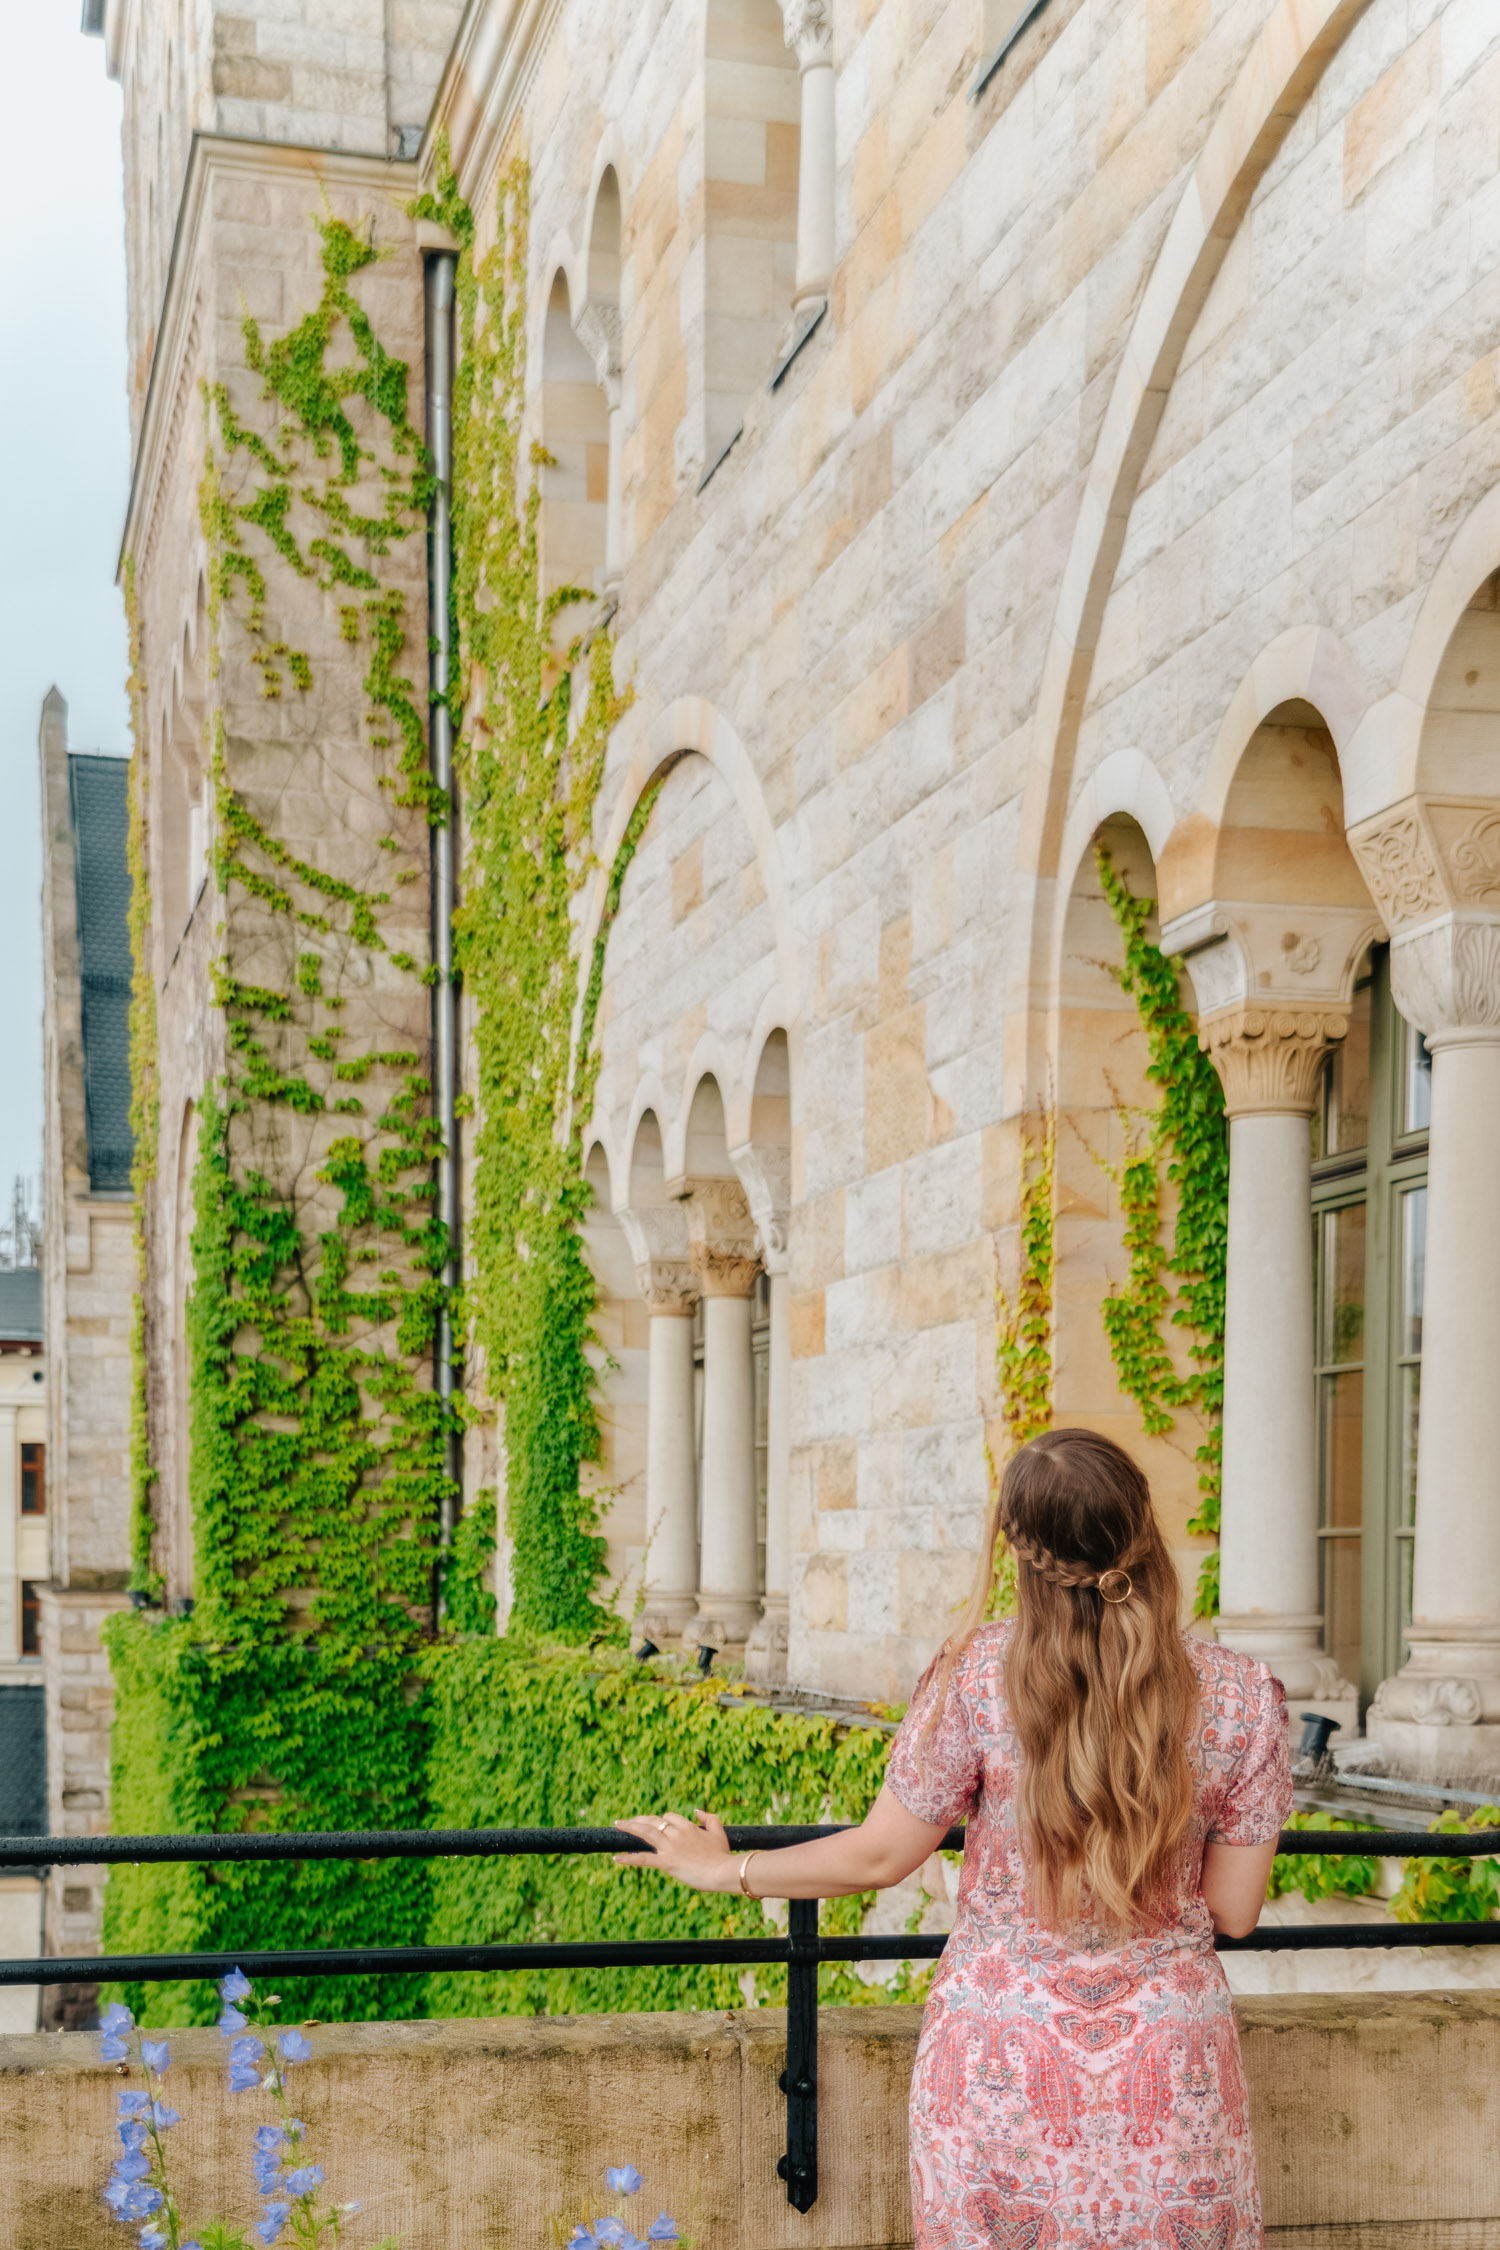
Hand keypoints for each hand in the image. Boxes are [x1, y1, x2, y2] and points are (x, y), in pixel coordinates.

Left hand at [613, 1809, 735, 1891]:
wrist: (722, 1871)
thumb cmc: (722, 1854)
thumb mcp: (718, 1832)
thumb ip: (709, 1818)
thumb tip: (696, 1811)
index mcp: (687, 1826)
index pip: (668, 1817)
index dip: (661, 1821)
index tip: (657, 1827)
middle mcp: (676, 1833)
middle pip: (653, 1821)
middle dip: (639, 1820)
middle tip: (627, 1822)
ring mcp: (670, 1847)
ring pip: (646, 1833)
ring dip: (630, 1827)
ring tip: (618, 1825)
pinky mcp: (666, 1862)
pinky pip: (644, 1859)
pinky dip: (629, 1858)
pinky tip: (616, 1858)